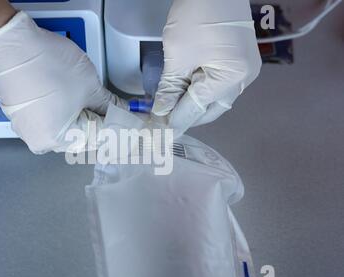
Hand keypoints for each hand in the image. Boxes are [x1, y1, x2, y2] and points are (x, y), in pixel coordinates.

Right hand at [0, 11, 126, 153]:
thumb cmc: (44, 64)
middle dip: (105, 124)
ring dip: (87, 118)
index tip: (138, 123)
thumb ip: (110, 106)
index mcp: (58, 139)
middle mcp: (41, 140)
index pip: (102, 137)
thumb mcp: (89, 86)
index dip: (124, 128)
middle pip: (84, 137)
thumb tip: (123, 114)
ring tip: (102, 106)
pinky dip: (68, 112)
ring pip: (69, 129)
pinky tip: (78, 101)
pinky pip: (53, 120)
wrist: (9, 45)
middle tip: (123, 112)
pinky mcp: (23, 116)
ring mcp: (29, 129)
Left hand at [152, 0, 261, 135]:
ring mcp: (246, 69)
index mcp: (232, 78)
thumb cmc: (197, 15)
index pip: (196, 108)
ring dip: (193, 103)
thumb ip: (170, 88)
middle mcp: (245, 79)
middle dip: (186, 115)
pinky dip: (201, 89)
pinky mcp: (241, 60)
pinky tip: (185, 90)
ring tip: (171, 107)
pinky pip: (219, 83)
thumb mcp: (178, 54)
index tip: (158, 134)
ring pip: (215, 98)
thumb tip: (161, 113)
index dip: (174, 121)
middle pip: (210, 108)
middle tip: (163, 121)